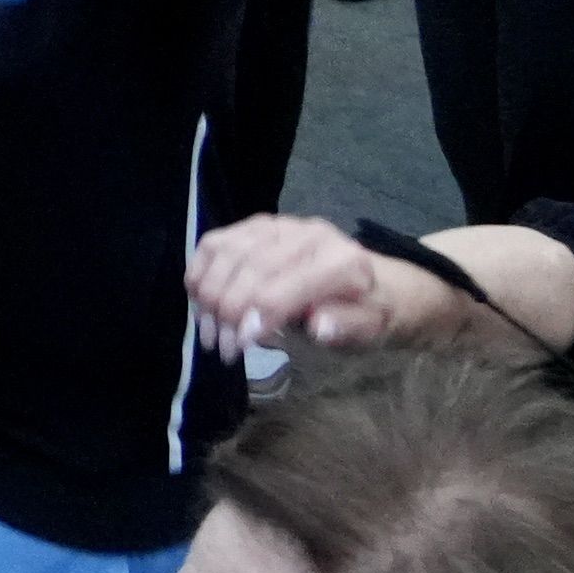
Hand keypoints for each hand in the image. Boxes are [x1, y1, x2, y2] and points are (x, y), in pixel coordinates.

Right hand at [183, 216, 461, 362]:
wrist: (373, 284)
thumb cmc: (368, 315)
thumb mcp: (370, 332)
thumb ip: (346, 327)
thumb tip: (319, 324)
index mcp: (343, 262)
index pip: (288, 286)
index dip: (257, 316)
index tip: (240, 347)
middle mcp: (310, 234)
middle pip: (251, 267)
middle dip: (228, 310)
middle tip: (221, 348)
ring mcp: (280, 224)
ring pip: (228, 251)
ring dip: (209, 294)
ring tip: (209, 331)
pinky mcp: (257, 225)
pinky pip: (216, 241)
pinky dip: (200, 271)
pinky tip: (200, 301)